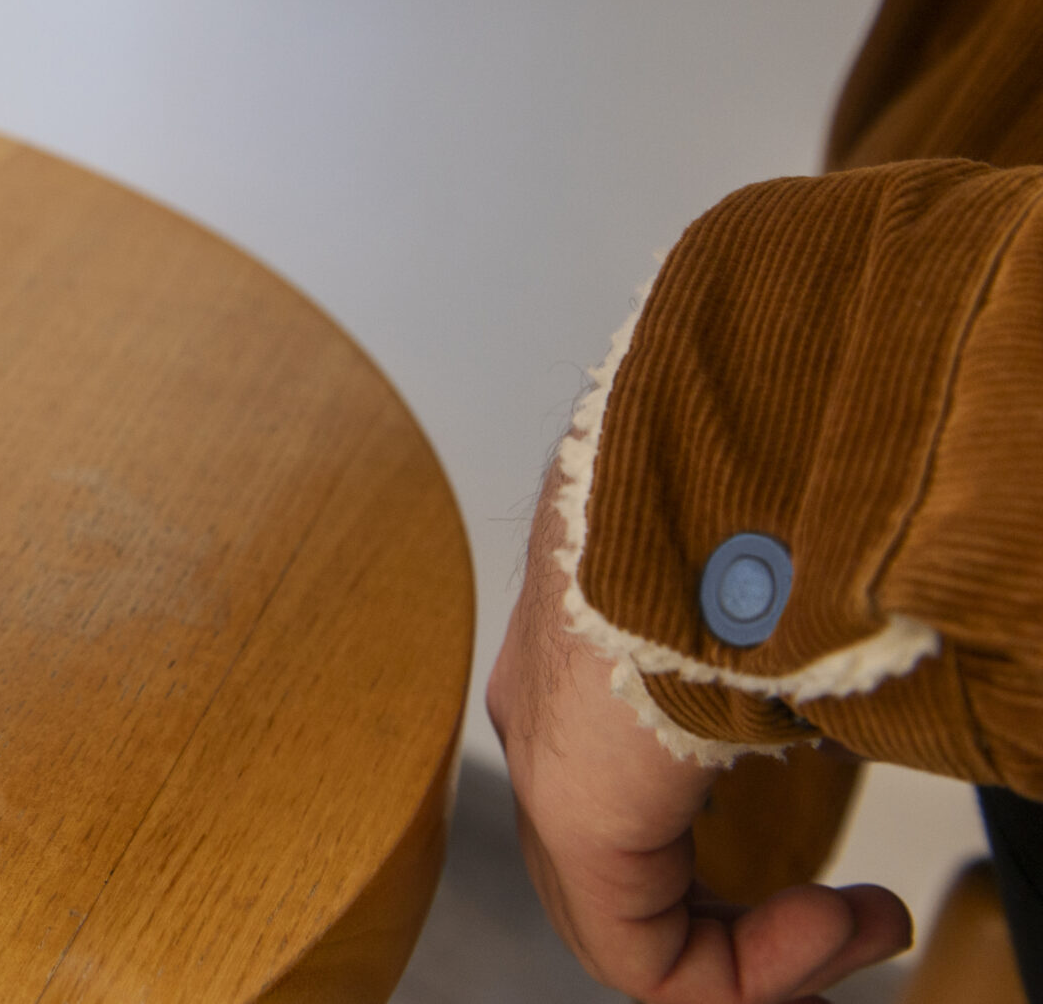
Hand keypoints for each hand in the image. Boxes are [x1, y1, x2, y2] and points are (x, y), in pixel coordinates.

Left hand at [487, 483, 911, 1000]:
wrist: (726, 469)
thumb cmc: (765, 503)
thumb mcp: (781, 603)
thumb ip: (792, 670)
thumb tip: (875, 697)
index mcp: (583, 663)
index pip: (620, 807)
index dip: (738, 877)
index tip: (860, 879)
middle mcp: (548, 711)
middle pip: (624, 868)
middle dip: (749, 918)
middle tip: (860, 919)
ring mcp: (547, 756)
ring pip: (630, 918)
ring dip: (761, 950)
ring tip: (860, 926)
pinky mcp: (570, 801)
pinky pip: (635, 951)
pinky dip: (743, 971)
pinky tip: (837, 926)